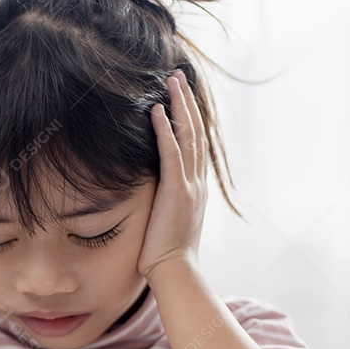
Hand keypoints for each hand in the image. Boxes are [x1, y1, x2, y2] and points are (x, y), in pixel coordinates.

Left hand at [137, 71, 207, 279]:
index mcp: (196, 187)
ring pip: (188, 136)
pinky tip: (158, 111)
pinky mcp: (177, 191)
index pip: (195, 143)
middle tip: (178, 77)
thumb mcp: (167, 219)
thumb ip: (164, 200)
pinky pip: (172, 154)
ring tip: (171, 82)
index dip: (190, 117)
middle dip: (187, 102)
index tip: (182, 96)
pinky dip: (166, 130)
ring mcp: (190, 185)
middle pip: (196, 132)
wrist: (174, 271)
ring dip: (179, 106)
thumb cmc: (164, 252)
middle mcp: (197, 182)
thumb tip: (152, 191)